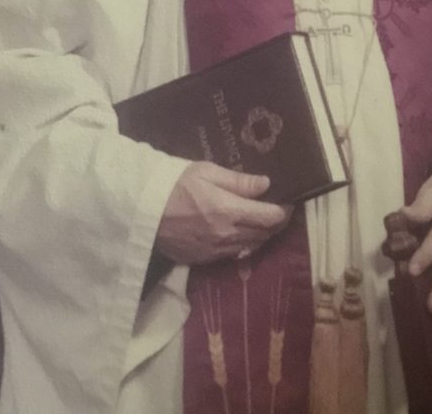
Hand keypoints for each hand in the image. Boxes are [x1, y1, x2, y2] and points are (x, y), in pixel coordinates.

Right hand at [156, 161, 291, 265]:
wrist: (142, 211)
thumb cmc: (175, 184)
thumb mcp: (207, 172)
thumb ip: (239, 181)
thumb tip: (266, 184)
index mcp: (229, 211)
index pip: (270, 217)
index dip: (284, 211)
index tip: (289, 202)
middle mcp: (226, 235)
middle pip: (264, 235)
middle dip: (276, 224)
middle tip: (279, 211)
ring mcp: (215, 251)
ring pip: (251, 247)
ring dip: (261, 236)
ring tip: (262, 221)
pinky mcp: (203, 260)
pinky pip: (232, 254)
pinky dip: (243, 244)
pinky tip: (240, 233)